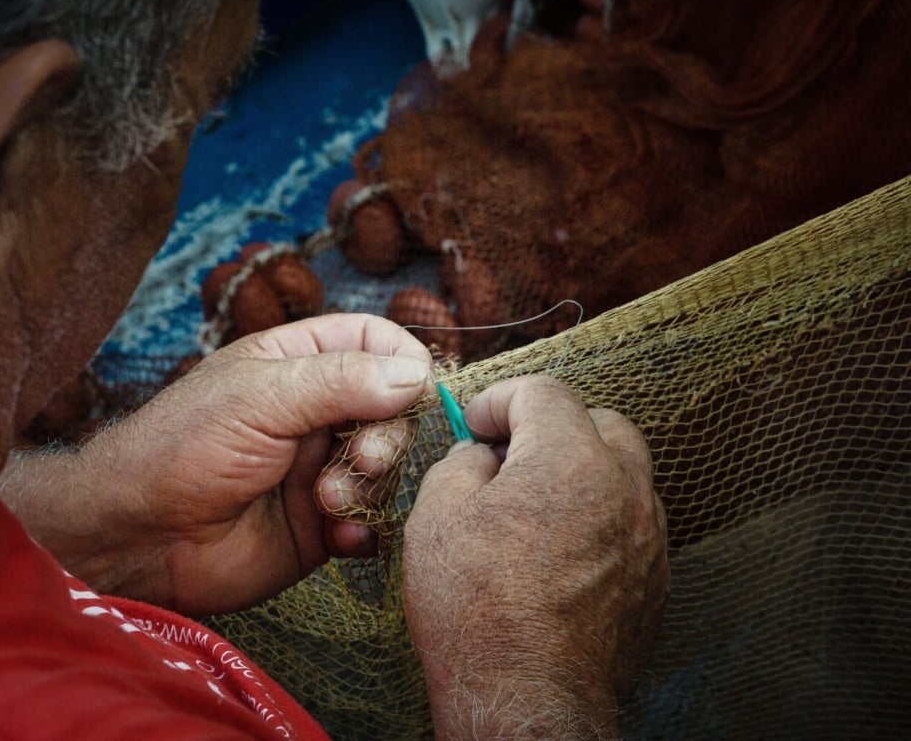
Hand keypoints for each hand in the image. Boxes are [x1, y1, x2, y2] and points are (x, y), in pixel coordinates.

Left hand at [0, 314, 432, 614]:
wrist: (139, 537)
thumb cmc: (185, 447)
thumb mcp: (261, 397)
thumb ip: (341, 381)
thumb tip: (417, 373)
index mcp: (296, 363)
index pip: (372, 343)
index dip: (403, 359)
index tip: (418, 386)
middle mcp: (314, 413)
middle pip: (391, 408)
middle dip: (386, 434)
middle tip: (362, 456)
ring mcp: (318, 469)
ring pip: (385, 468)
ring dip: (368, 484)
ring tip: (326, 500)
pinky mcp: (319, 525)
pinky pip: (368, 522)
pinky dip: (363, 529)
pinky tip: (337, 536)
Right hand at [402, 376, 668, 738]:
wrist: (523, 700)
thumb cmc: (475, 610)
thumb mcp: (437, 516)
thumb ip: (461, 462)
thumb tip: (481, 456)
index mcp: (570, 458)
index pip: (543, 393)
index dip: (501, 400)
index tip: (476, 423)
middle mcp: (624, 488)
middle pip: (600, 422)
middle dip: (553, 426)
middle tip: (510, 456)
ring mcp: (648, 537)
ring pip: (623, 473)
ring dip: (581, 472)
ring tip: (534, 506)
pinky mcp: (654, 581)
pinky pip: (631, 524)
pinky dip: (599, 519)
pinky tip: (559, 550)